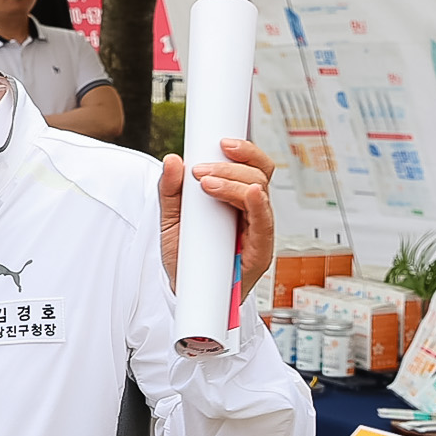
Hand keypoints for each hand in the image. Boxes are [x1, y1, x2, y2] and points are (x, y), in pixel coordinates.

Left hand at [159, 138, 277, 296]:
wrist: (185, 293)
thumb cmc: (185, 256)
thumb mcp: (171, 220)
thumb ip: (170, 191)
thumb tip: (173, 159)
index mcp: (237, 200)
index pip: (252, 167)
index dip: (244, 150)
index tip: (221, 142)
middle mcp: (253, 212)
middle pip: (259, 175)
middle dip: (230, 167)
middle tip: (199, 171)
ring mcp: (258, 231)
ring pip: (261, 193)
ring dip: (234, 182)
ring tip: (206, 183)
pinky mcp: (260, 252)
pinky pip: (265, 224)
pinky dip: (259, 205)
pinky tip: (252, 193)